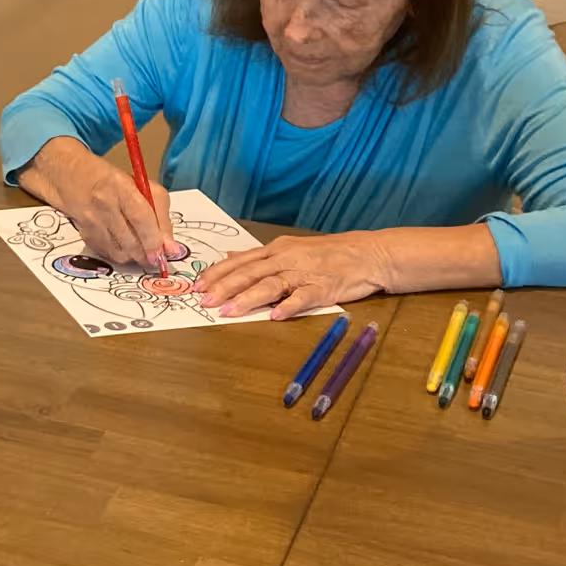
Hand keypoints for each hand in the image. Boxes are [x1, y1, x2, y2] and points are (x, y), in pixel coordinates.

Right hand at [19, 137, 174, 267]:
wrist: (70, 176)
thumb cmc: (112, 181)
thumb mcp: (142, 187)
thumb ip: (160, 215)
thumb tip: (171, 248)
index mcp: (120, 186)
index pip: (140, 217)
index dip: (153, 239)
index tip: (164, 253)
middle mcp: (102, 203)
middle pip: (129, 240)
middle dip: (146, 254)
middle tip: (156, 258)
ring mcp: (90, 220)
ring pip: (119, 252)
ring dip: (134, 256)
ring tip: (141, 250)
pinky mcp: (84, 234)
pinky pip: (108, 254)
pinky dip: (120, 254)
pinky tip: (124, 246)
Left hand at [196, 232, 391, 319]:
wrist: (368, 253)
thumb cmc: (328, 253)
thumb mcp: (289, 248)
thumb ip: (259, 257)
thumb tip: (229, 257)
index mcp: (276, 250)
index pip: (240, 262)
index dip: (217, 274)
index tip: (197, 286)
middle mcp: (286, 259)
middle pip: (250, 273)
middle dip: (224, 288)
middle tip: (204, 301)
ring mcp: (305, 273)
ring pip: (271, 285)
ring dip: (247, 298)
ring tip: (229, 311)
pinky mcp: (324, 288)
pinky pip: (304, 298)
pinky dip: (289, 307)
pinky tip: (275, 316)